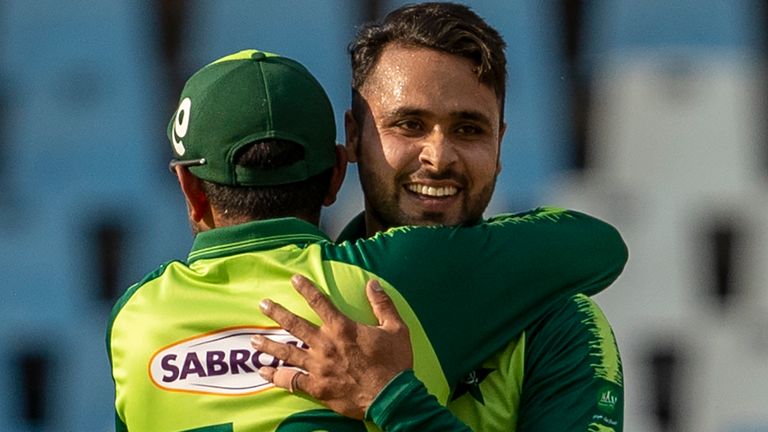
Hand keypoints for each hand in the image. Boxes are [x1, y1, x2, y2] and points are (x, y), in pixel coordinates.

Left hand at [251, 274, 412, 418]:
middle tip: (263, 305)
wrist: (391, 397)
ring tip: (253, 340)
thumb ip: (382, 304)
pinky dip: (275, 376)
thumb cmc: (394, 362)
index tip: (294, 279)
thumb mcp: (396, 328)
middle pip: (295, 325)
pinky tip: (264, 372)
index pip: (320, 302)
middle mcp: (326, 345)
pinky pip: (290, 380)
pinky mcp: (317, 387)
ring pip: (286, 353)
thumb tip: (373, 284)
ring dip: (269, 345)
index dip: (306, 289)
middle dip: (277, 313)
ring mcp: (318, 367)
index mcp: (343, 328)